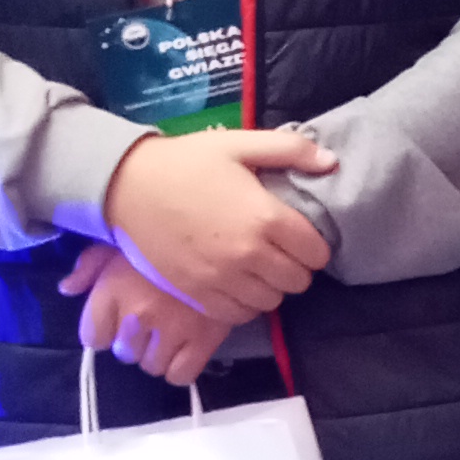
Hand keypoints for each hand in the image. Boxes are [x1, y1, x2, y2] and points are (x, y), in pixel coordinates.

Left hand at [60, 239, 241, 389]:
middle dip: (134, 340)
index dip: (104, 329)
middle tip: (152, 320)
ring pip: (152, 366)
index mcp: (113, 289)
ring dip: (158, 353)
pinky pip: (181, 375)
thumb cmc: (164, 235)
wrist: (223, 233)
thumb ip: (89, 266)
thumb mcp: (120, 240)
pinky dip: (181, 366)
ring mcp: (171, 331)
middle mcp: (137, 315)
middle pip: (124, 353)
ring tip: (171, 330)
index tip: (118, 317)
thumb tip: (67, 289)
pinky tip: (187, 347)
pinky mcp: (204, 341)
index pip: (93, 337)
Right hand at [103, 127, 335, 315]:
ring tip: (257, 268)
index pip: (316, 253)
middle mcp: (249, 255)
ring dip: (270, 287)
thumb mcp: (239, 144)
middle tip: (280, 251)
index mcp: (266, 218)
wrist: (127, 186)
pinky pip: (238, 315)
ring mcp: (222, 280)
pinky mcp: (197, 295)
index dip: (314, 245)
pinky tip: (236, 283)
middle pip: (298, 281)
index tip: (300, 237)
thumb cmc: (186, 162)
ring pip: (270, 302)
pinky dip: (243, 304)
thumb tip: (331, 161)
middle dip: (295, 267)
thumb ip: (290, 150)